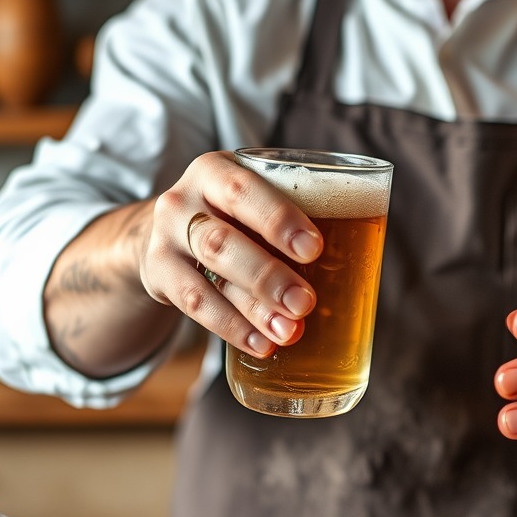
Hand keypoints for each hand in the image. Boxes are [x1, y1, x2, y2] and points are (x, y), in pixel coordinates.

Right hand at [140, 151, 322, 357]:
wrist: (165, 233)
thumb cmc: (234, 218)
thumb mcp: (254, 202)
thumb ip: (290, 221)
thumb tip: (357, 269)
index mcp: (216, 171)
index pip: (244, 190)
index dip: (279, 220)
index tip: (315, 249)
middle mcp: (183, 200)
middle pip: (223, 240)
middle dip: (269, 276)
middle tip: (306, 303)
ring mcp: (166, 238)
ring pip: (210, 274)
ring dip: (253, 307)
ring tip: (290, 331)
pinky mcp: (158, 274)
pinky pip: (195, 304)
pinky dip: (231, 327)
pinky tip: (261, 344)